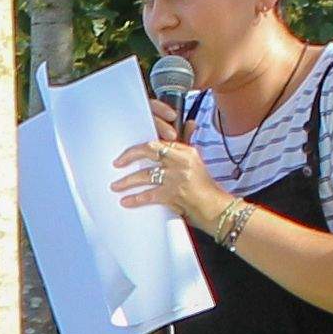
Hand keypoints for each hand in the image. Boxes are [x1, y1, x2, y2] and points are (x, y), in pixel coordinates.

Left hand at [110, 135, 232, 234]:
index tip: (130, 152)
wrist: (216, 209)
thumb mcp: (198, 163)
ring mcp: (176, 178)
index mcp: (187, 152)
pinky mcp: (173, 195)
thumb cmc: (206, 189)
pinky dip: (135, 199)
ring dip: (127, 181)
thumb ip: (189, 144)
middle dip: (130, 155)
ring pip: (145, 175)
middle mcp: (181, 162)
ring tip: (116, 186)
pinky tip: (125, 201)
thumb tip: (190, 123)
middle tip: (117, 163)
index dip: (141, 147)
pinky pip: (148, 195)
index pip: (160, 143)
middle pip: (149, 151)